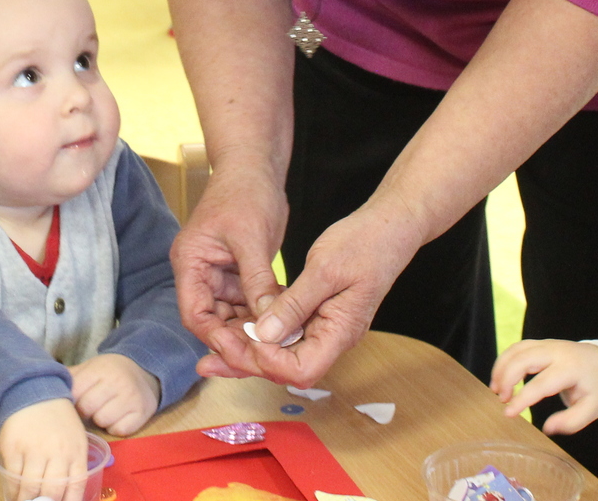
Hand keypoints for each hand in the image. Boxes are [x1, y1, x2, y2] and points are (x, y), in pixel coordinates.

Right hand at [0, 399, 88, 500]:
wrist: (33, 393)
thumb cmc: (57, 419)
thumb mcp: (75, 438)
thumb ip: (74, 464)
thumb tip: (68, 495)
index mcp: (76, 451)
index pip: (76, 486)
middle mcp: (57, 453)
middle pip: (52, 492)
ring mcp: (34, 451)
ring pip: (30, 487)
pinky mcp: (14, 448)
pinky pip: (13, 477)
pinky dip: (13, 490)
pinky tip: (14, 495)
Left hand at [68, 354, 159, 435]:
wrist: (143, 373)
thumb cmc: (109, 373)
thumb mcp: (89, 367)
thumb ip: (69, 377)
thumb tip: (42, 383)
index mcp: (100, 369)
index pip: (75, 392)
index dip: (72, 399)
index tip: (75, 399)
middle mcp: (118, 382)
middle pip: (87, 409)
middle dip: (86, 411)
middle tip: (92, 405)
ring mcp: (132, 398)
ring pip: (102, 422)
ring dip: (100, 420)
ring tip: (105, 409)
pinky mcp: (142, 414)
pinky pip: (118, 431)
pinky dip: (115, 427)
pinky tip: (117, 416)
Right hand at [169, 168, 288, 377]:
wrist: (255, 166)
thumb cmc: (244, 191)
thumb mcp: (252, 238)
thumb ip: (257, 280)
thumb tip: (267, 322)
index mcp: (190, 262)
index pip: (195, 313)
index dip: (216, 338)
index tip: (243, 353)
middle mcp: (200, 272)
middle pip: (213, 320)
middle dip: (237, 340)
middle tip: (265, 359)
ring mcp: (219, 274)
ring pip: (232, 316)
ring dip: (253, 331)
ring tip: (278, 348)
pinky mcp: (239, 273)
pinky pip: (248, 304)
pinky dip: (263, 316)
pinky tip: (283, 327)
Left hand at [223, 202, 415, 388]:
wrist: (389, 228)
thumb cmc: (364, 244)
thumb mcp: (324, 269)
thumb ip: (294, 304)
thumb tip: (264, 334)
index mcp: (340, 332)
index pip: (301, 369)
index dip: (269, 362)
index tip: (245, 338)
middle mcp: (333, 337)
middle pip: (286, 368)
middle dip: (247, 363)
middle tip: (208, 361)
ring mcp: (325, 327)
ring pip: (282, 352)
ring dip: (249, 350)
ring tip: (212, 347)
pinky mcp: (317, 315)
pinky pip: (286, 333)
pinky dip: (261, 332)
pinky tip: (236, 326)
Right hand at [490, 340, 597, 435]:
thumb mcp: (593, 408)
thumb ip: (572, 421)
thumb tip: (547, 429)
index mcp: (571, 368)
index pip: (541, 383)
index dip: (522, 399)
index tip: (508, 413)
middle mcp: (557, 352)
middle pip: (523, 359)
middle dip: (506, 378)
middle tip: (501, 399)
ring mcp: (548, 344)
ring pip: (516, 350)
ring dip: (501, 368)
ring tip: (496, 389)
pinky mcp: (541, 343)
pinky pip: (518, 347)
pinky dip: (505, 360)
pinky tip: (501, 377)